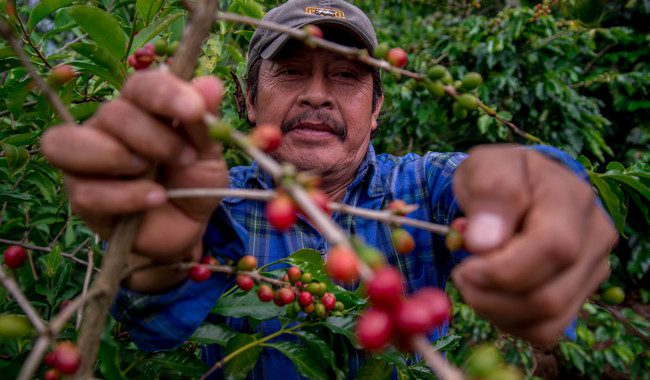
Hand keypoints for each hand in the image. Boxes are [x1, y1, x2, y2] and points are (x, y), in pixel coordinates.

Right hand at [41, 71, 227, 289]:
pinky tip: (156, 198)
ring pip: (68, 143)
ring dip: (116, 156)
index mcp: (139, 107)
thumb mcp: (208, 153)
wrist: (188, 227)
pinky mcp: (81, 198)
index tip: (195, 110)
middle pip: (111, 113)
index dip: (165, 94)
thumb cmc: (193, 181)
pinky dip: (126, 196)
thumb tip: (211, 84)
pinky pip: (87, 192)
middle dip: (153, 136)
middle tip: (185, 157)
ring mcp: (86, 162)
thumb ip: (205, 122)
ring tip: (151, 171)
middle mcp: (106, 127)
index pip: (141, 85)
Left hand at [451, 145, 617, 345]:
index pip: (553, 248)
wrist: (517, 186)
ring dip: (495, 311)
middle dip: (490, 296)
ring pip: (548, 320)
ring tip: (473, 282)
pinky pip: (545, 330)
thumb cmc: (498, 175)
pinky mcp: (580, 295)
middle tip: (461, 274)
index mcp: (572, 199)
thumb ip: (489, 196)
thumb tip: (484, 243)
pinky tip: (491, 296)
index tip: (465, 267)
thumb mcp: (485, 168)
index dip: (504, 270)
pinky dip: (509, 321)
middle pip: (549, 295)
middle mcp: (594, 238)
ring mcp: (593, 270)